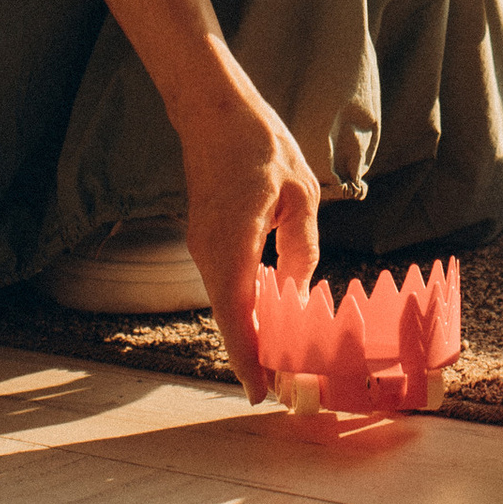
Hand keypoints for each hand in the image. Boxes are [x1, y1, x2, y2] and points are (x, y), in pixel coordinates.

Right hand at [176, 74, 320, 404]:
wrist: (212, 112)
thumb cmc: (260, 145)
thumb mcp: (300, 194)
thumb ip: (300, 247)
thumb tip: (298, 291)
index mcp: (233, 238)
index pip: (236, 310)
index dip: (247, 355)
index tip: (260, 391)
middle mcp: (209, 250)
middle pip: (228, 316)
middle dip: (251, 356)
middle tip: (278, 391)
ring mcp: (202, 246)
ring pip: (225, 303)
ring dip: (247, 334)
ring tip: (280, 364)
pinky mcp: (204, 241)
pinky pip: (224, 285)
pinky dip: (242, 309)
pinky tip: (267, 322)